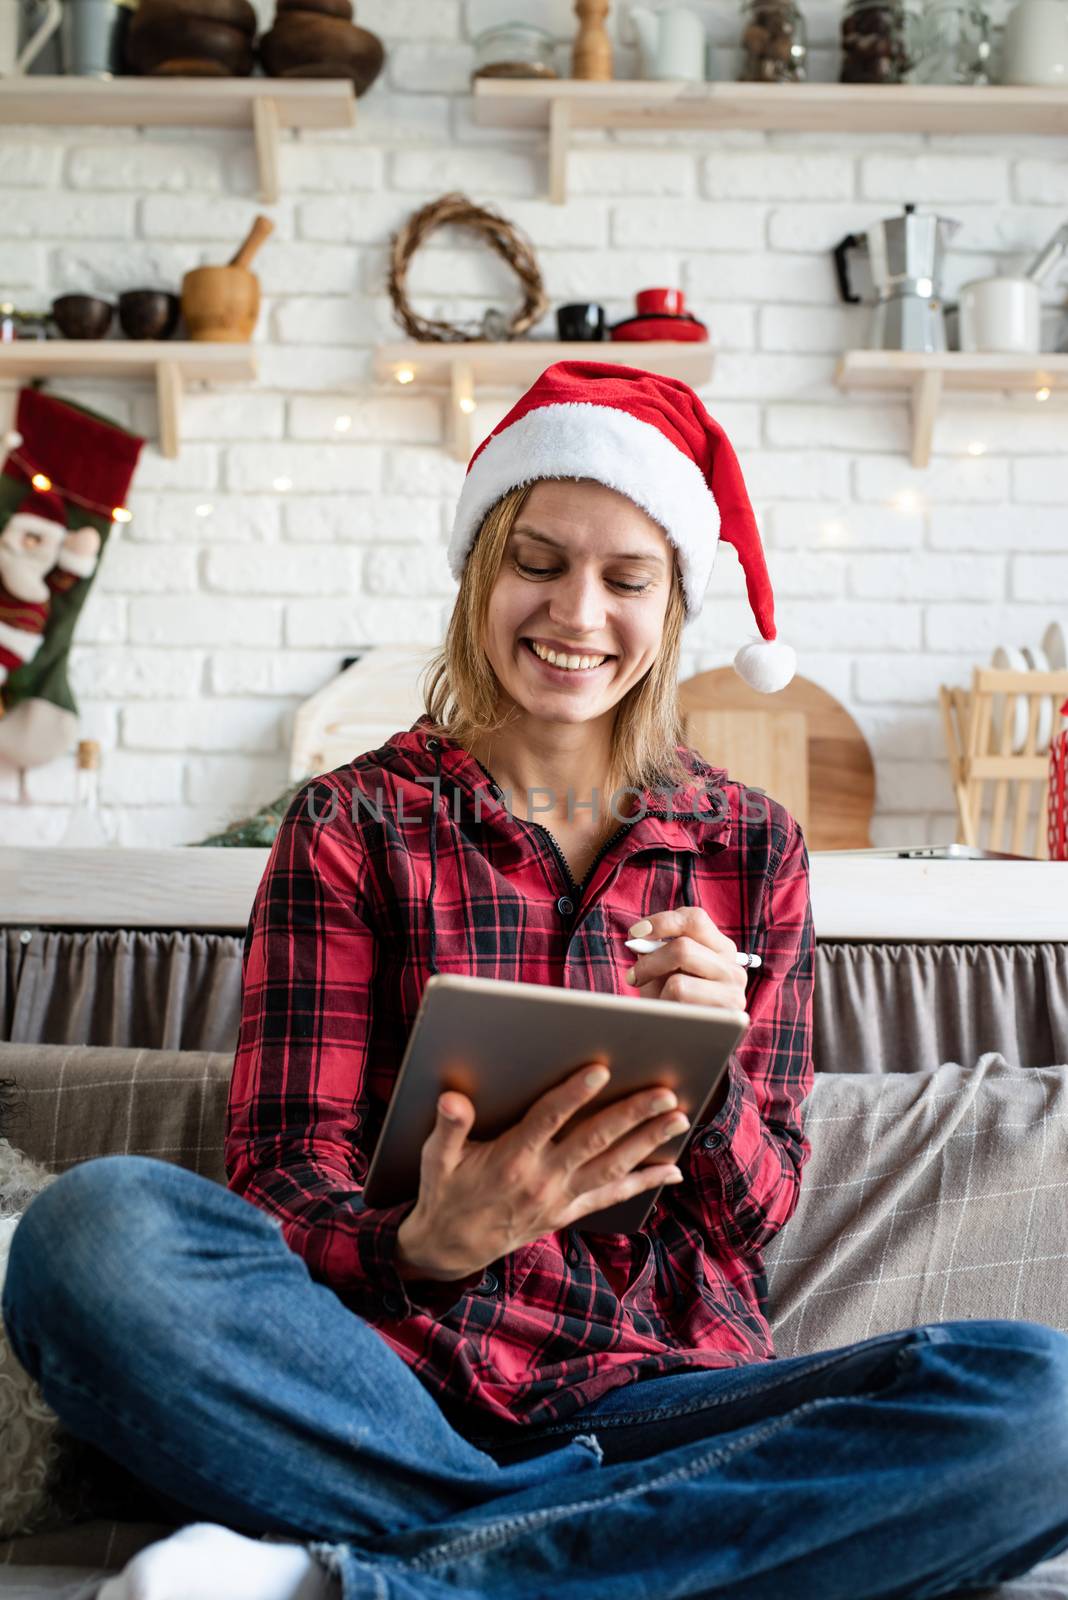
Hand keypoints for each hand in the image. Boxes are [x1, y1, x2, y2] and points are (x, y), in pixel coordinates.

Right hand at [395, 1062, 689, 1282]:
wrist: (450, 1249)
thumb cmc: (445, 1192)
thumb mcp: (436, 1159)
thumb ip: (448, 1127)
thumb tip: (452, 1098)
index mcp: (510, 1159)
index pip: (547, 1120)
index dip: (574, 1095)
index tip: (601, 1070)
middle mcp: (542, 1180)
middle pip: (594, 1142)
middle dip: (632, 1116)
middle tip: (665, 1092)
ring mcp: (560, 1199)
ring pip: (612, 1166)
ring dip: (648, 1142)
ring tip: (678, 1117)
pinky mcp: (568, 1212)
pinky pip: (612, 1196)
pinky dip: (644, 1183)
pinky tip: (672, 1170)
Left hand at [624, 907, 749, 1013]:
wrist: (686, 1040)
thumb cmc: (671, 1000)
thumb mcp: (664, 969)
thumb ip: (655, 950)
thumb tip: (639, 940)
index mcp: (720, 947)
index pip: (695, 918)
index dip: (661, 922)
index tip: (635, 933)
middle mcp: (733, 967)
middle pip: (682, 948)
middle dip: (649, 962)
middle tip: (632, 977)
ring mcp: (734, 993)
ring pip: (679, 981)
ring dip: (657, 989)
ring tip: (653, 999)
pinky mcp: (728, 1019)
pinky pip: (682, 1006)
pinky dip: (666, 1008)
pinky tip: (669, 1015)